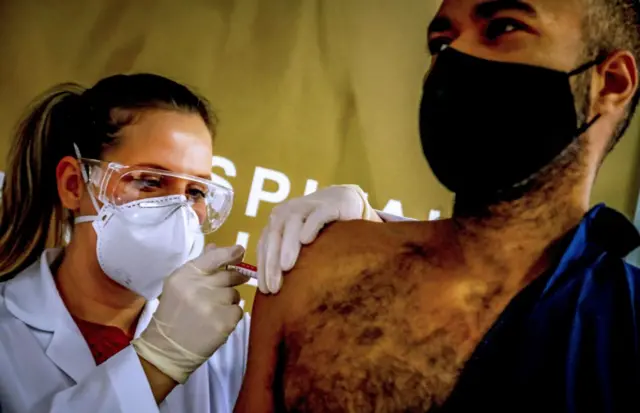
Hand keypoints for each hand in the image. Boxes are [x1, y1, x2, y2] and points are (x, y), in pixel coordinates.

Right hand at [132, 244, 249, 383]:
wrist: (166, 349)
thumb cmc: (173, 313)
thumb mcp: (179, 285)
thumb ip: (200, 266)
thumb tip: (217, 246)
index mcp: (185, 275)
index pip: (214, 257)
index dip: (230, 253)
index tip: (240, 251)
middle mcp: (199, 287)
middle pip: (229, 275)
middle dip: (233, 279)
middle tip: (224, 290)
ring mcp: (212, 305)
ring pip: (235, 294)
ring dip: (229, 301)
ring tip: (213, 311)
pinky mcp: (224, 322)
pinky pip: (238, 311)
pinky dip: (231, 316)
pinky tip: (216, 322)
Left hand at [257, 184, 379, 293]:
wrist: (344, 202)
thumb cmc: (318, 229)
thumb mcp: (299, 243)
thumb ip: (288, 258)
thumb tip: (276, 292)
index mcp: (277, 222)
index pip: (265, 245)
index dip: (263, 268)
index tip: (265, 291)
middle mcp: (287, 212)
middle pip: (274, 236)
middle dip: (272, 262)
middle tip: (274, 287)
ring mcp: (307, 206)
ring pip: (292, 224)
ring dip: (288, 245)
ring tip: (286, 267)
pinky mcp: (327, 206)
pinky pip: (316, 215)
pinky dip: (310, 226)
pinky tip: (306, 240)